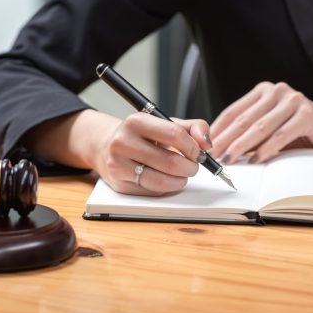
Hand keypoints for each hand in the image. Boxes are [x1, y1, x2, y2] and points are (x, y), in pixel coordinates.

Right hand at [95, 113, 211, 195]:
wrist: (106, 146)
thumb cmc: (141, 135)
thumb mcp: (164, 123)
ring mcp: (119, 165)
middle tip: (192, 166)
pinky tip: (165, 179)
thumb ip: (192, 128)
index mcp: (136, 121)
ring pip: (162, 181)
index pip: (174, 134)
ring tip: (181, 174)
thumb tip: (206, 143)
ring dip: (181, 180)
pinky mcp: (119, 184)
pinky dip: (166, 188)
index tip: (197, 152)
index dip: (193, 147)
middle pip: (171, 162)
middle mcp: (123, 142)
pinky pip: (153, 191)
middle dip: (190, 167)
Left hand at [209, 81, 312, 163]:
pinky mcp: (307, 114)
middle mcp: (276, 91)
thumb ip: (247, 131)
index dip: (217, 130)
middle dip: (225, 139)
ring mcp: (293, 100)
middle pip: (243, 119)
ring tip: (229, 159)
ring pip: (259, 127)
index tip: (204, 145)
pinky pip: (281, 134)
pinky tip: (256, 160)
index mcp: (262, 91)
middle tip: (212, 155)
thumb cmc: (296, 131)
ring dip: (242, 146)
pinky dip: (267, 148)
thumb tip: (217, 146)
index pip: (233, 111)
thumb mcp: (268, 127)